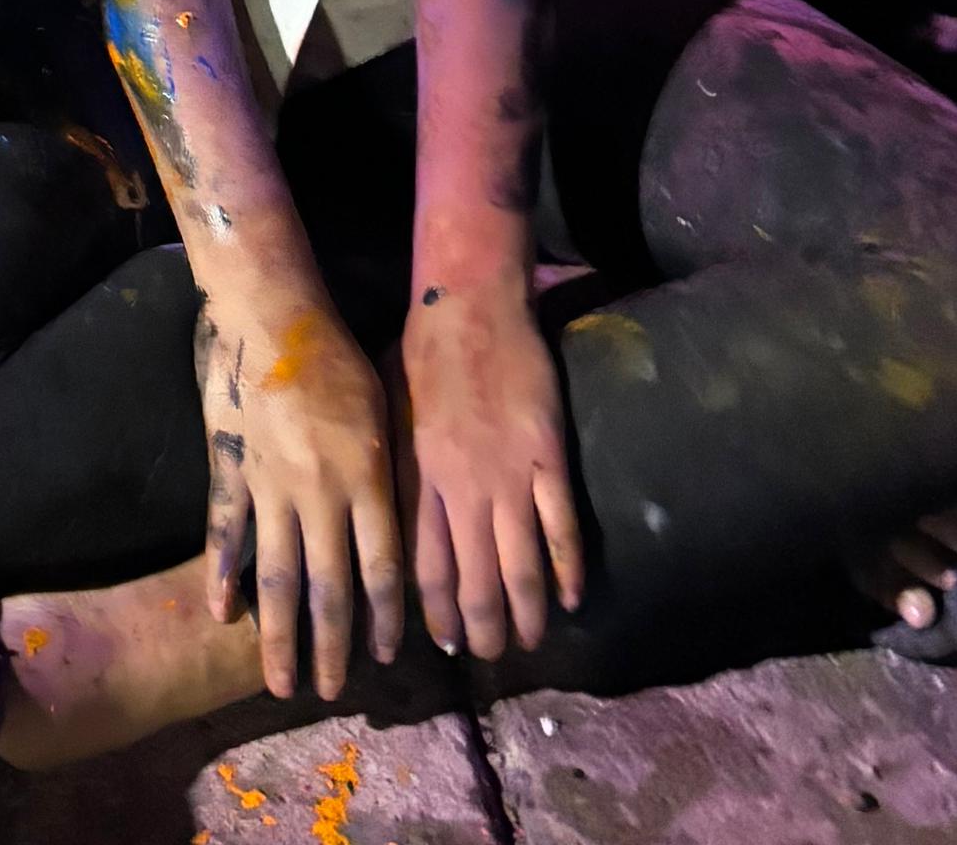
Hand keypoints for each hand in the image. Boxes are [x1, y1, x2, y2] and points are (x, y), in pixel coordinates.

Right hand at [198, 288, 403, 700]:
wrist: (268, 306)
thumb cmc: (334, 349)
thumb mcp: (382, 407)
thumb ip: (386, 469)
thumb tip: (397, 519)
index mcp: (366, 478)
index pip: (383, 569)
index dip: (384, 619)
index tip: (384, 657)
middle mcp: (321, 494)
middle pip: (330, 589)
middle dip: (332, 648)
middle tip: (329, 693)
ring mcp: (270, 485)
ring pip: (277, 577)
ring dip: (281, 635)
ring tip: (279, 682)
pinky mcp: (229, 467)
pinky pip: (225, 532)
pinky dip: (221, 576)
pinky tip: (220, 615)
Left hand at [400, 275, 585, 662]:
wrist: (468, 302)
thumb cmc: (421, 352)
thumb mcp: (389, 416)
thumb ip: (396, 471)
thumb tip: (387, 522)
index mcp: (421, 478)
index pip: (426, 568)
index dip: (439, 614)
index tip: (448, 643)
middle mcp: (463, 488)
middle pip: (476, 580)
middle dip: (484, 628)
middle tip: (493, 654)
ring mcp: (509, 474)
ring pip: (521, 566)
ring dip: (526, 613)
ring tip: (530, 641)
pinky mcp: (548, 455)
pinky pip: (561, 527)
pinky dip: (567, 570)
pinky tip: (569, 599)